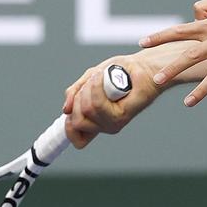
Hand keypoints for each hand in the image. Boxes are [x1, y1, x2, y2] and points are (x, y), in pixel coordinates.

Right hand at [59, 45, 182, 147]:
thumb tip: (66, 110)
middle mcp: (104, 125)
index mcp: (96, 121)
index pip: (77, 139)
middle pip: (76, 121)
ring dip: (88, 89)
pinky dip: (96, 87)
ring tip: (100, 78)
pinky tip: (102, 78)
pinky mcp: (122, 116)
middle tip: (91, 84)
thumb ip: (75, 93)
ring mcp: (113, 123)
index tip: (70, 110)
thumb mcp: (89, 80)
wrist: (140, 67)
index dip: (68, 127)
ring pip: (86, 110)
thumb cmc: (118, 72)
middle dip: (78, 98)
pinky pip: (98, 104)